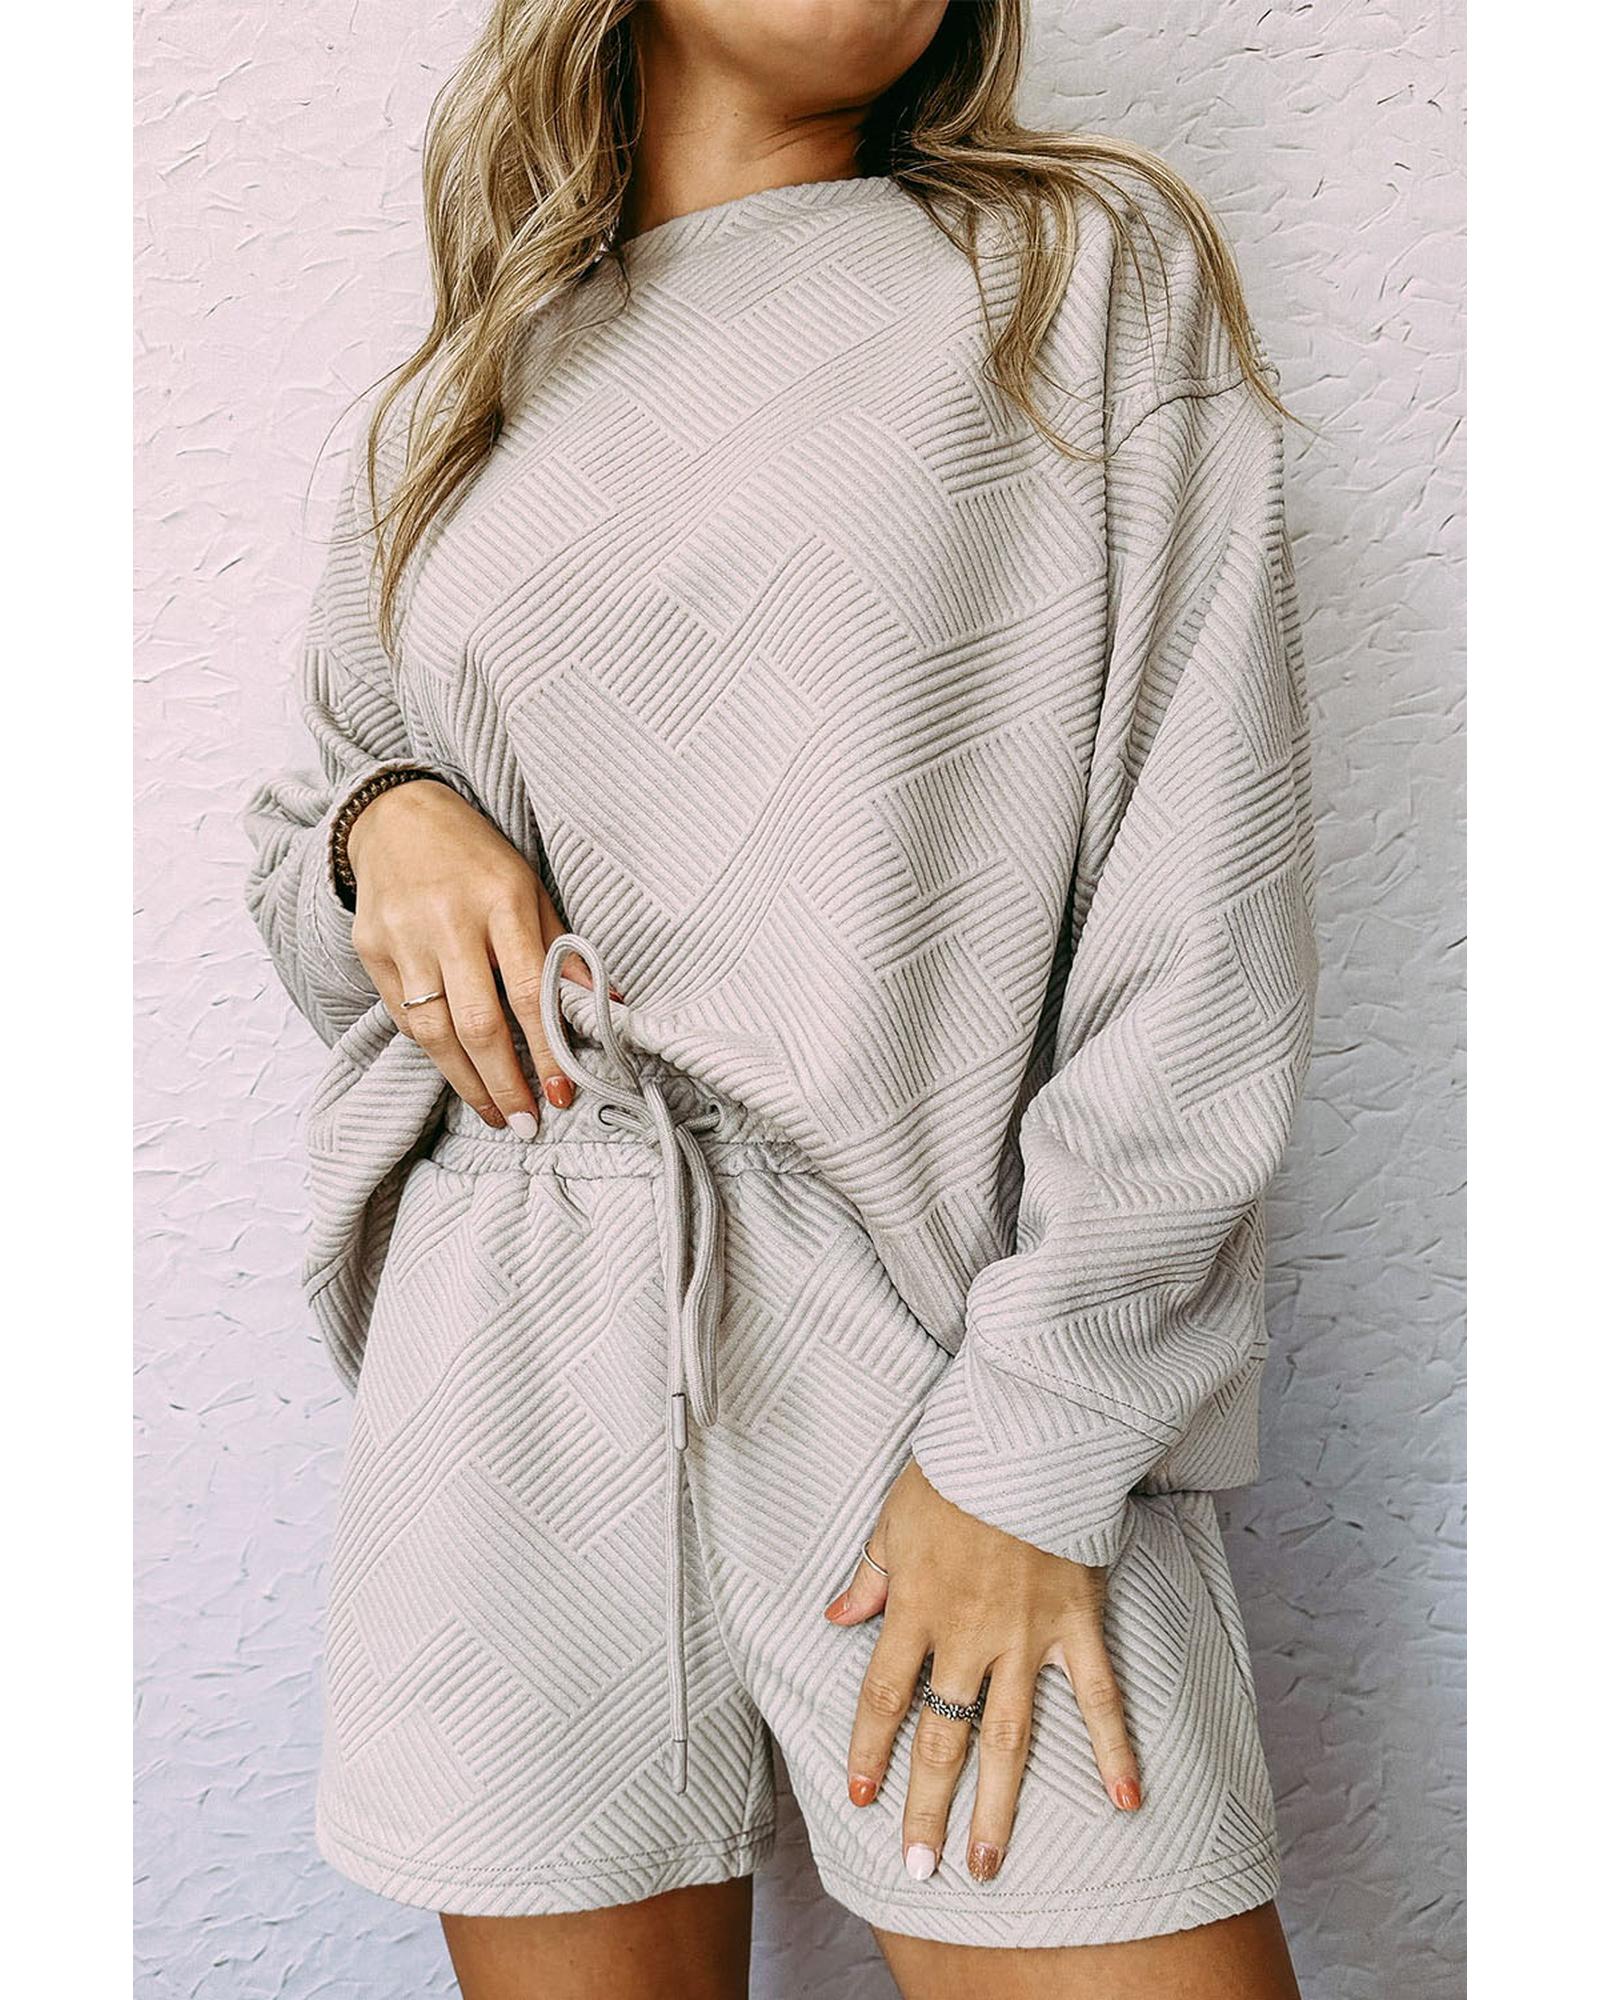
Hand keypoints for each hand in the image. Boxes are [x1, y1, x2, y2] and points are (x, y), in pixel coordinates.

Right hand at [345, 778, 618, 1130]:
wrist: (396, 816)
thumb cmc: (477, 858)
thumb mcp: (530, 889)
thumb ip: (560, 950)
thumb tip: (606, 1009)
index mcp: (502, 901)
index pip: (530, 992)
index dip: (547, 1050)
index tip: (564, 1093)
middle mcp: (449, 922)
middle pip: (479, 1023)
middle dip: (507, 1084)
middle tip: (528, 1123)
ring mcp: (404, 938)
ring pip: (435, 1031)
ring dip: (468, 1084)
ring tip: (497, 1114)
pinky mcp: (372, 950)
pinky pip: (405, 1016)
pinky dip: (435, 1053)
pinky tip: (459, 1074)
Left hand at [825, 1455, 1140, 1883]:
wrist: (1025, 1438)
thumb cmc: (954, 1471)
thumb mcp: (893, 1519)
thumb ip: (869, 1576)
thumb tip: (836, 1617)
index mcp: (916, 1609)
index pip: (884, 1698)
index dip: (869, 1752)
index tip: (860, 1799)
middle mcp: (967, 1637)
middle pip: (941, 1736)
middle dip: (926, 1805)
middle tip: (920, 1868)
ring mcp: (1026, 1638)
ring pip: (1008, 1738)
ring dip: (997, 1805)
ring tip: (987, 1863)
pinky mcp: (1076, 1625)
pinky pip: (1099, 1698)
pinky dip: (1114, 1751)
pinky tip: (1126, 1802)